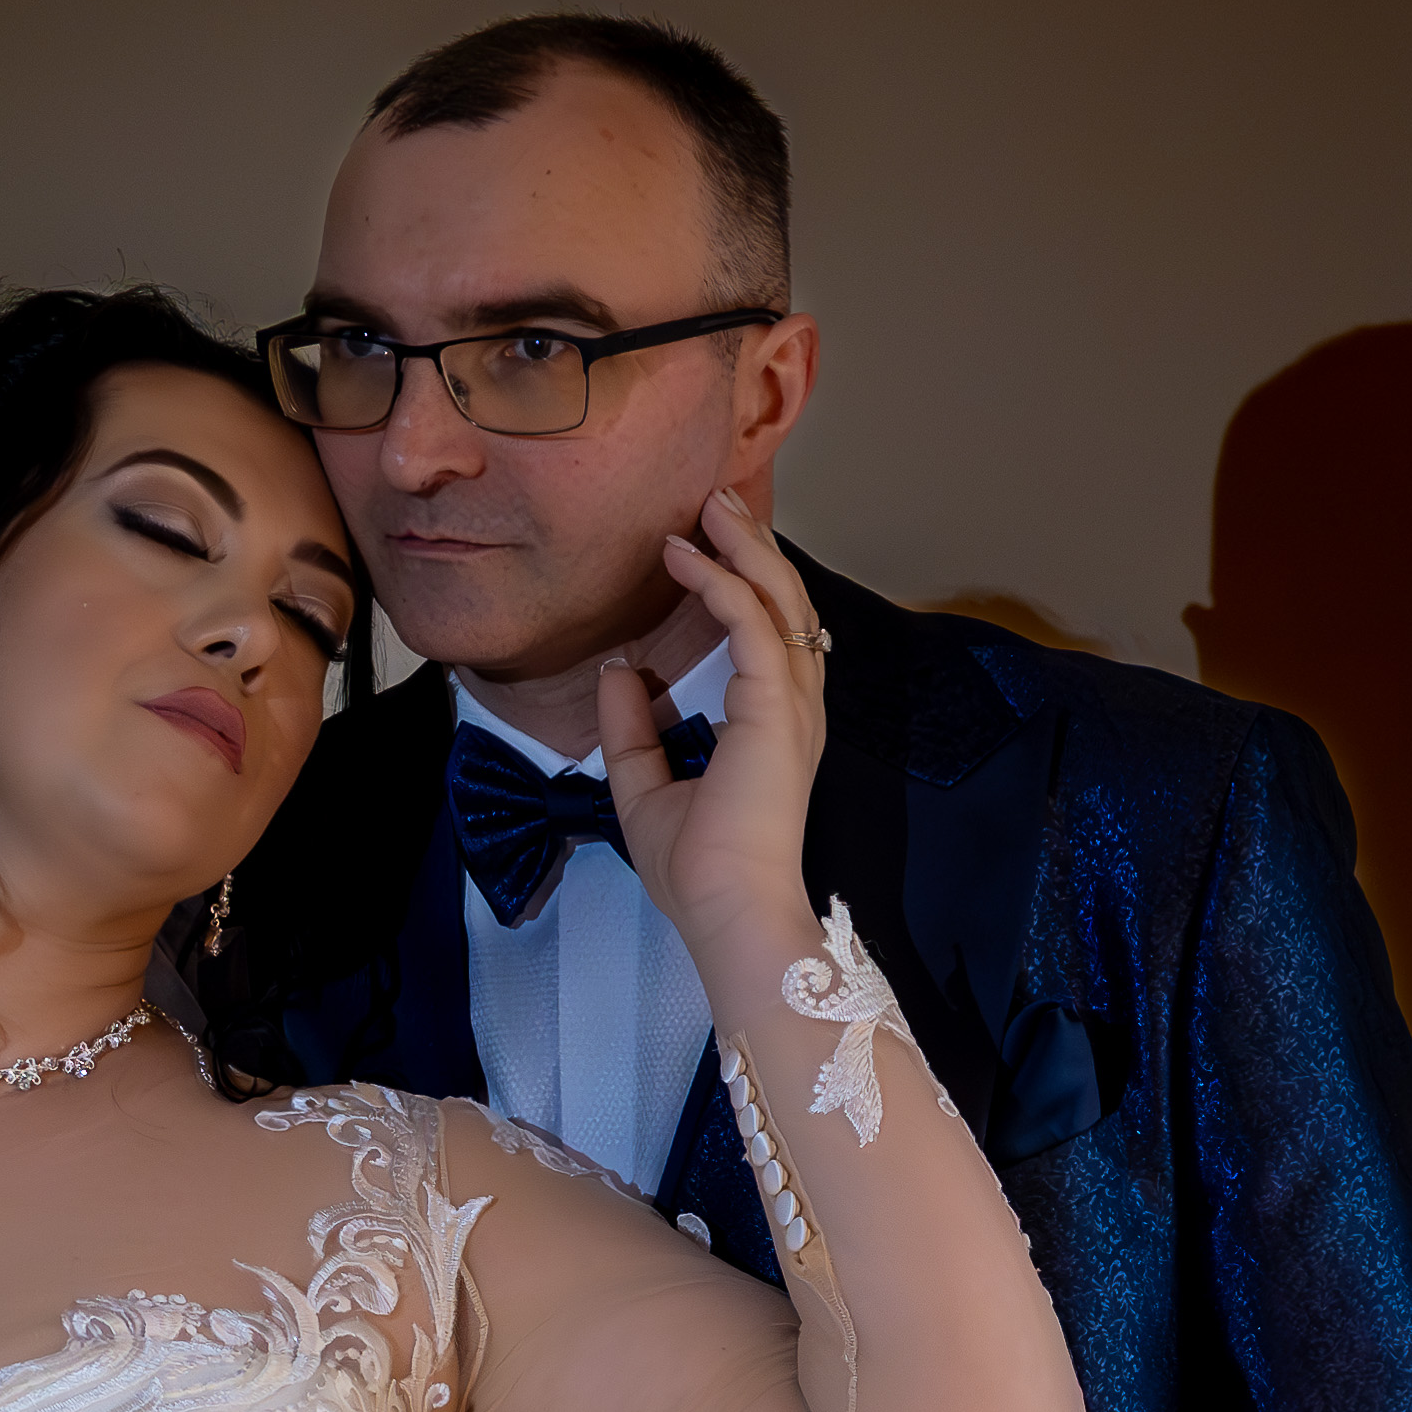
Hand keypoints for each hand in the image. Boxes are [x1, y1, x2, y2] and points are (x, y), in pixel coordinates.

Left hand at [606, 488, 826, 952]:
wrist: (729, 911)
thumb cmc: (700, 871)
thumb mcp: (645, 787)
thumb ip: (633, 729)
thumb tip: (617, 671)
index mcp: (772, 725)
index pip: (768, 634)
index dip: (739, 582)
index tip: (698, 546)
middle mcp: (794, 706)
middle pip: (783, 602)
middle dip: (751, 545)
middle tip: (714, 500)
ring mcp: (792, 704)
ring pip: (779, 599)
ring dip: (744, 546)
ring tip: (708, 505)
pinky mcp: (776, 705)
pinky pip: (752, 622)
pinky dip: (720, 582)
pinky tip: (682, 556)